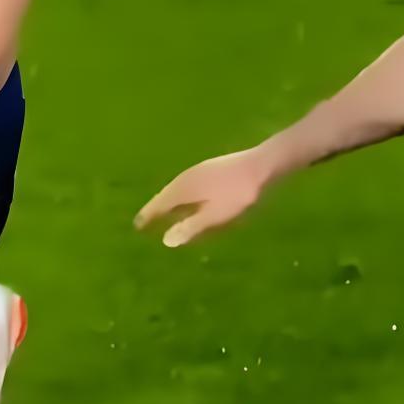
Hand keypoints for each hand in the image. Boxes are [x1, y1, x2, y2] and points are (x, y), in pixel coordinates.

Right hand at [136, 148, 271, 246]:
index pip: (160, 204)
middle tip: (149, 219)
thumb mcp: (216, 215)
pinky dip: (187, 194)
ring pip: (180, 187)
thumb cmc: (239, 193)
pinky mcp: (216, 168)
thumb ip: (192, 227)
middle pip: (168, 194)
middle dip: (158, 207)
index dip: (149, 215)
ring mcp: (202, 169)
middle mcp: (188, 176)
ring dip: (172, 200)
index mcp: (184, 188)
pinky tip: (196, 198)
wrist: (265, 163)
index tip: (138, 225)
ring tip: (169, 211)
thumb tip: (167, 240)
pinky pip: (193, 184)